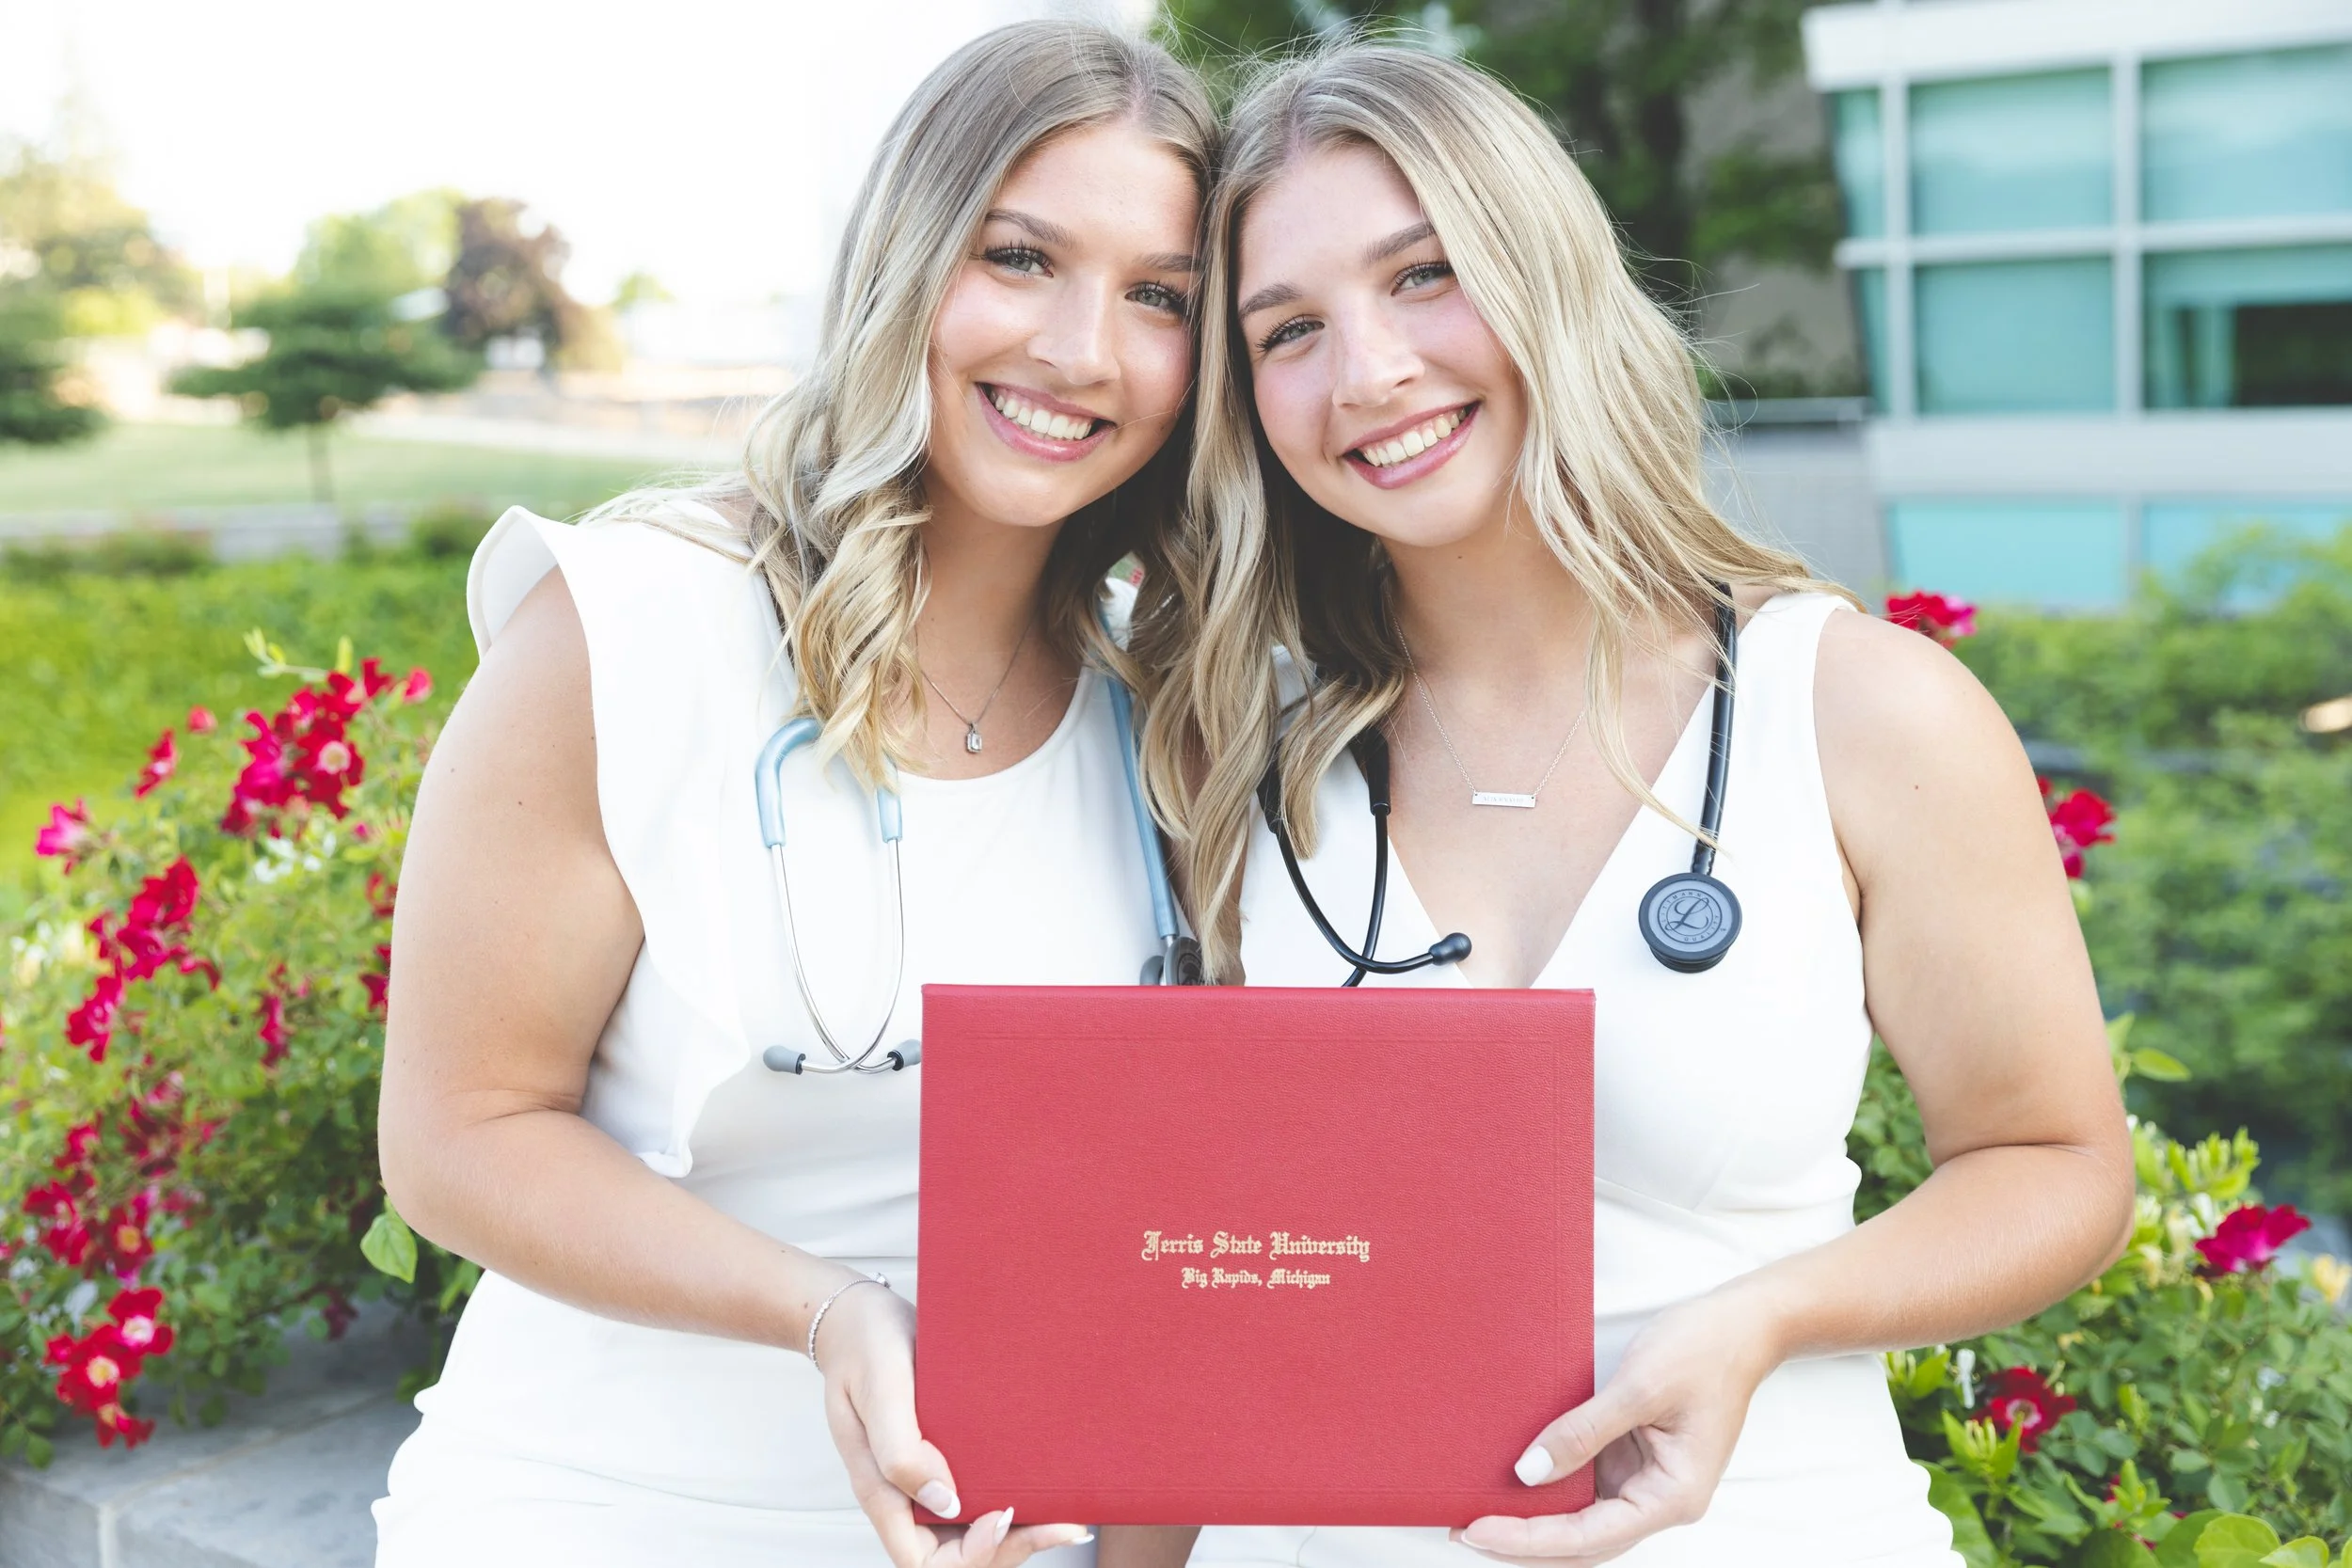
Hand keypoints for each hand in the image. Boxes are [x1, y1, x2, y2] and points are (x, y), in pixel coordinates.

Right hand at [816, 1278, 1092, 1567]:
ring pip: (970, 1530)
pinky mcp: (945, 1455)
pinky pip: (977, 1495)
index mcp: (882, 1490)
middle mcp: (904, 1493)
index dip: (970, 1552)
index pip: (922, 1560)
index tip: (1005, 1514)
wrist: (861, 1315)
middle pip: (955, 1554)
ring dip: (1017, 1531)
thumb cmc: (865, 1346)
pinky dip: (1012, 1499)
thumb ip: (900, 1449)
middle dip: (1009, 1547)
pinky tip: (1046, 1484)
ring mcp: (925, 1477)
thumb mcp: (879, 1388)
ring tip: (1067, 1517)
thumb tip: (945, 1504)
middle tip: (1063, 1524)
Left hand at [1452, 1289, 1780, 1563]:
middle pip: (1583, 1541)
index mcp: (1672, 1496)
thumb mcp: (1638, 1388)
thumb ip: (1582, 1432)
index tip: (1478, 1529)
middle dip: (1524, 1541)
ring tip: (1475, 1510)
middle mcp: (1658, 1499)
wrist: (1740, 1324)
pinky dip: (1549, 1489)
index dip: (1530, 1539)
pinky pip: (1585, 1485)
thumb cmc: (1703, 1351)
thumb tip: (1529, 1473)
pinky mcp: (1632, 1457)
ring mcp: (1644, 1480)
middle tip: (1462, 1527)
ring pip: (1581, 1519)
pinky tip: (1511, 1479)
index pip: (1589, 1537)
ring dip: (1533, 1520)